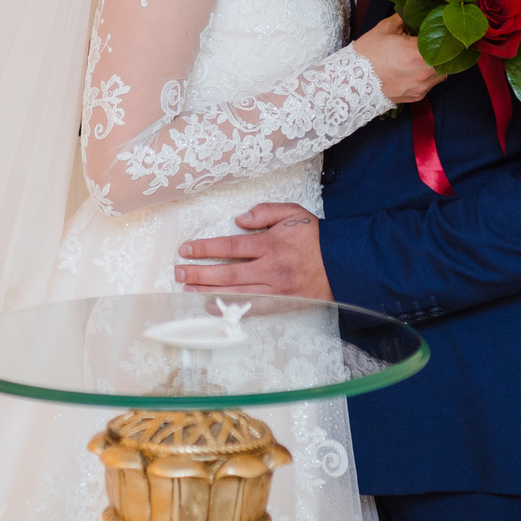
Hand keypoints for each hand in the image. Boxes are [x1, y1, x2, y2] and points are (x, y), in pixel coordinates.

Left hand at [175, 202, 332, 299]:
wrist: (343, 264)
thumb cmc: (315, 237)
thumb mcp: (293, 213)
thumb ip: (265, 212)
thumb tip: (240, 219)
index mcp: (270, 244)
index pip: (230, 246)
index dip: (205, 249)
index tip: (186, 250)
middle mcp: (270, 268)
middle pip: (227, 272)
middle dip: (199, 272)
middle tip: (178, 272)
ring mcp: (274, 289)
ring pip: (234, 291)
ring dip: (207, 291)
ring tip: (186, 289)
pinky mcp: (280, 303)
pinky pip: (250, 308)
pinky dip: (229, 308)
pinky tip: (211, 307)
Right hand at [351, 14, 443, 103]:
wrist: (352, 83)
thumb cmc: (367, 56)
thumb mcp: (384, 29)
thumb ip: (404, 18)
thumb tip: (415, 11)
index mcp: (418, 53)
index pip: (443, 39)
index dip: (442, 33)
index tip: (439, 29)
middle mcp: (424, 72)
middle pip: (447, 58)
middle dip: (441, 49)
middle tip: (431, 42)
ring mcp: (422, 86)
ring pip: (442, 72)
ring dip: (436, 64)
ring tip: (421, 57)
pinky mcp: (418, 96)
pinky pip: (430, 84)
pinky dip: (426, 75)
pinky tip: (413, 69)